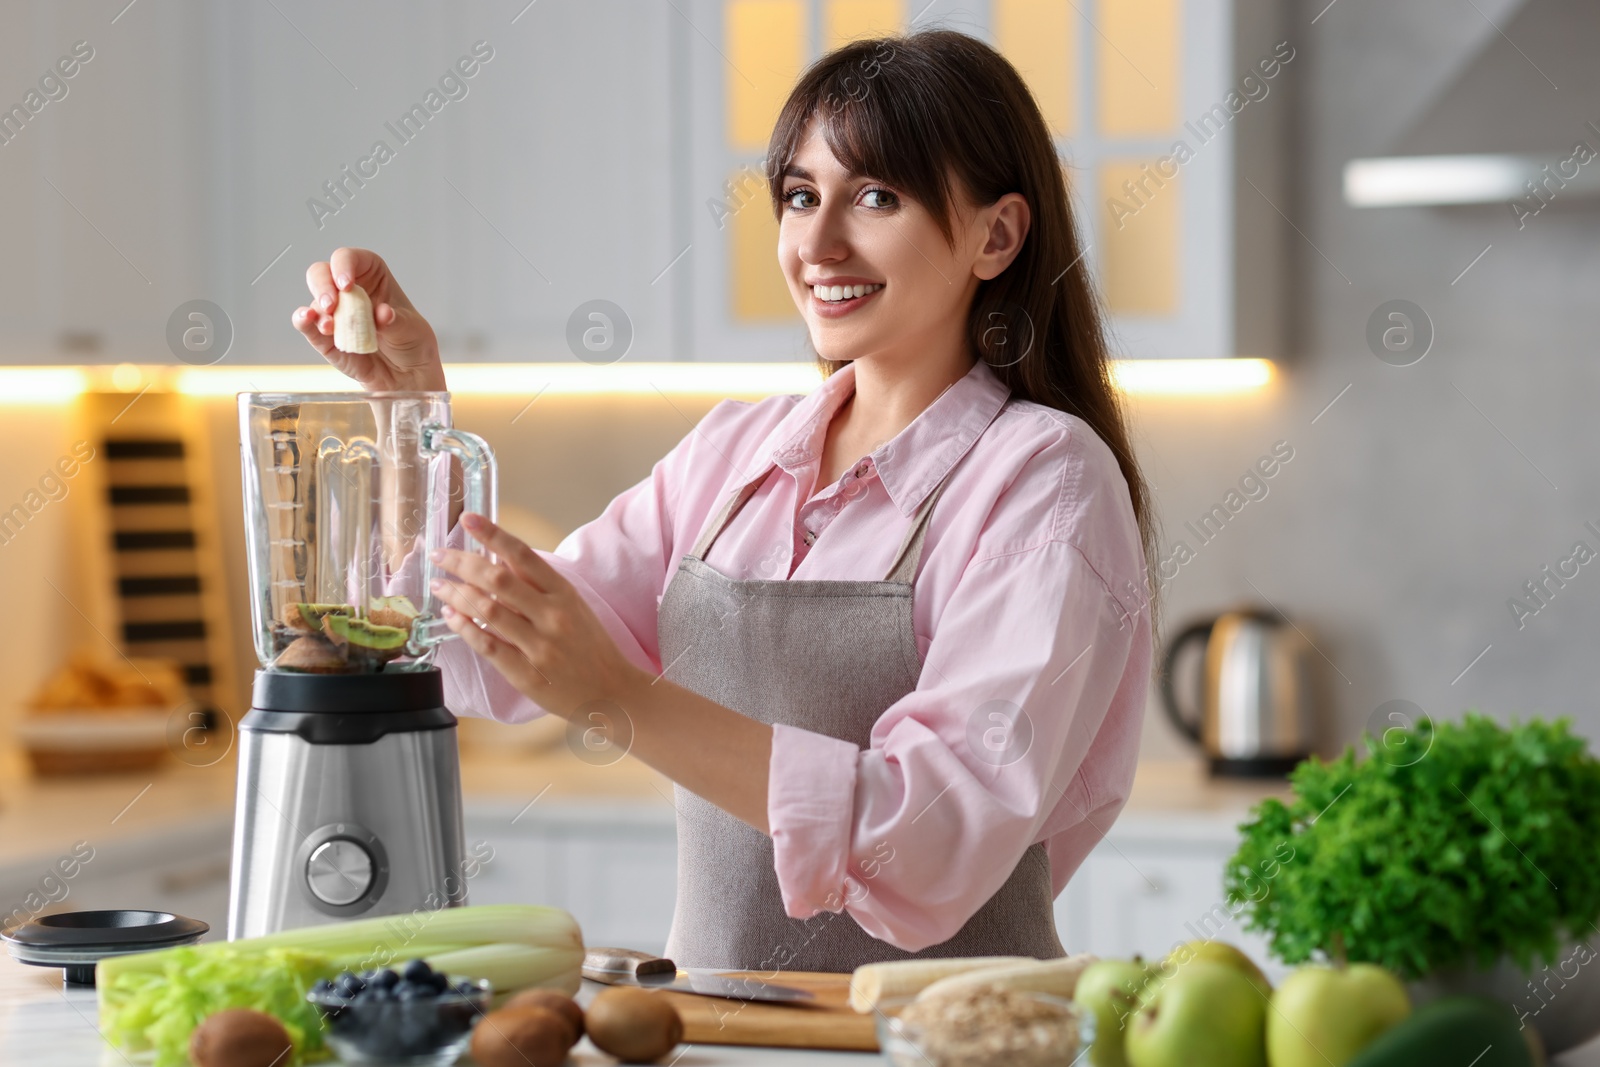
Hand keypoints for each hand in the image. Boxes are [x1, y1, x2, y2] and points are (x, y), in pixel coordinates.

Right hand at [291, 247, 445, 391]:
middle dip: (323, 285)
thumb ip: (396, 322)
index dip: (344, 264)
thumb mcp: (412, 330)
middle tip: (332, 304)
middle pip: (323, 273)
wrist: (406, 376)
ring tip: (330, 326)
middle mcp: (349, 291)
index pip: (352, 259)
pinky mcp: (325, 337)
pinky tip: (306, 319)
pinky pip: (307, 324)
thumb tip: (383, 314)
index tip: (346, 284)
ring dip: (319, 311)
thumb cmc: (411, 343)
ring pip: (315, 300)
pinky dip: (303, 321)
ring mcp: (335, 313)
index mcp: (373, 277)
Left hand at [430, 514, 648, 717]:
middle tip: (440, 554)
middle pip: (498, 579)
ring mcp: (538, 646)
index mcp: (564, 593)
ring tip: (439, 584)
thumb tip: (498, 561)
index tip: (468, 519)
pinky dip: (464, 627)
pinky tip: (450, 615)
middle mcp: (552, 616)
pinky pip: (487, 645)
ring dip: (456, 593)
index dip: (492, 534)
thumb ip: (538, 586)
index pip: (523, 554)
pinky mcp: (525, 673)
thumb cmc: (589, 646)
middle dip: (462, 562)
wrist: (610, 690)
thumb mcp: (573, 606)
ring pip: (487, 610)